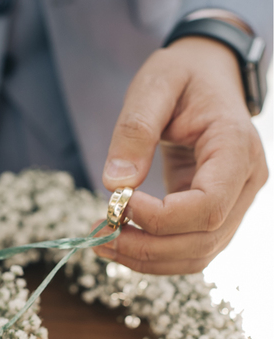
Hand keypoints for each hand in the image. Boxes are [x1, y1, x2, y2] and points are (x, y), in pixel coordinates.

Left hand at [93, 36, 266, 273]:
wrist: (207, 73)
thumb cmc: (183, 75)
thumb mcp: (154, 85)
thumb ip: (134, 130)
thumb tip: (115, 183)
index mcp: (237, 147)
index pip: (208, 205)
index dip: (161, 218)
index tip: (117, 204)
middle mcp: (247, 181)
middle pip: (204, 238)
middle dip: (147, 247)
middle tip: (98, 236)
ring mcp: (237, 200)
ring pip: (200, 253)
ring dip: (149, 259)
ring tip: (103, 244)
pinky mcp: (217, 210)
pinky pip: (192, 247)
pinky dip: (156, 255)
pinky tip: (122, 242)